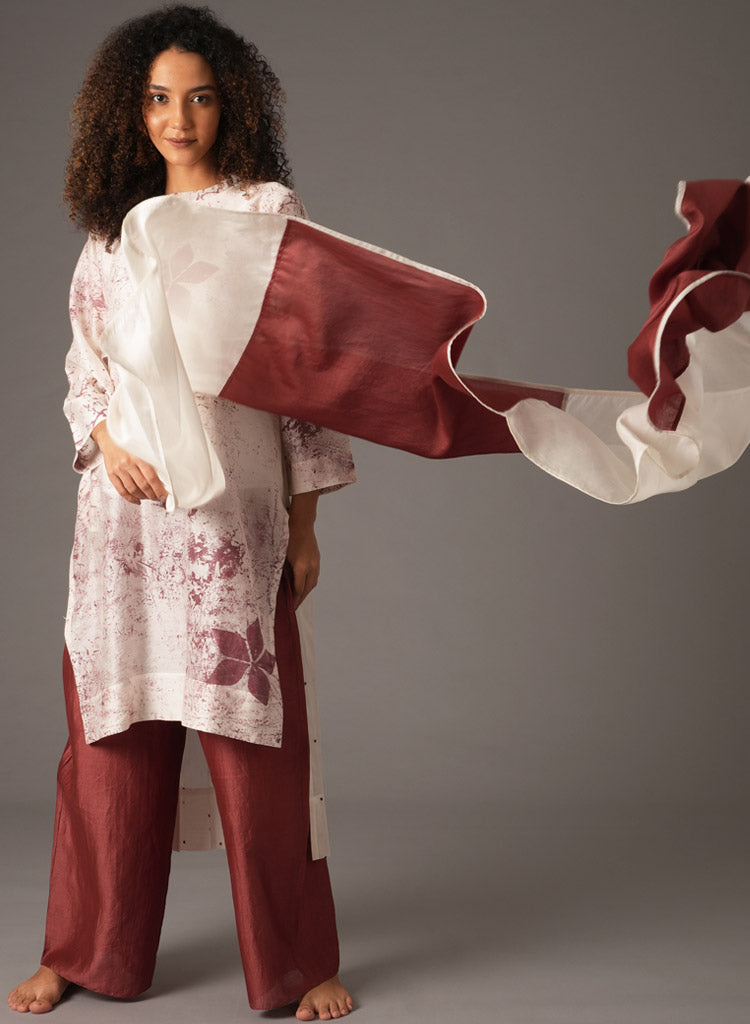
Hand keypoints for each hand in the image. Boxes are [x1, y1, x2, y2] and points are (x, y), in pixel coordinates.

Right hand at [92, 421, 167, 504]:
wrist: (109, 436)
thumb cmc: (128, 441)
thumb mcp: (142, 447)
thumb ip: (151, 460)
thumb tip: (163, 477)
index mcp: (138, 456)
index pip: (151, 477)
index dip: (159, 489)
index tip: (165, 496)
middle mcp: (127, 463)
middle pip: (143, 485)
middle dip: (153, 495)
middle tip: (159, 498)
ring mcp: (118, 470)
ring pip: (133, 490)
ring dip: (143, 497)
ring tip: (150, 498)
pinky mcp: (111, 474)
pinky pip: (121, 490)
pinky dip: (130, 498)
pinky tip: (137, 500)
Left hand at [286, 491, 320, 607]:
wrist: (301, 522)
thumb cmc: (286, 537)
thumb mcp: (280, 555)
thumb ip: (281, 570)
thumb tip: (277, 584)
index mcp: (301, 566)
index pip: (298, 589)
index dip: (294, 600)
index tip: (289, 608)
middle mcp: (311, 566)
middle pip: (307, 588)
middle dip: (301, 599)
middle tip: (294, 607)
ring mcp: (316, 562)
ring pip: (313, 582)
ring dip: (306, 591)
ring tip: (298, 598)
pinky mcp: (317, 559)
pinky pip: (314, 575)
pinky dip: (308, 582)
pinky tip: (303, 584)